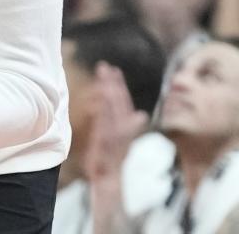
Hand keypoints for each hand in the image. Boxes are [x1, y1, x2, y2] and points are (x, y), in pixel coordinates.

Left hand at [83, 62, 148, 182]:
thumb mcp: (119, 140)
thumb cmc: (111, 159)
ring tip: (103, 75)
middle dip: (113, 83)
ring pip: (113, 107)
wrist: (108, 178)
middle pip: (119, 101)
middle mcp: (122, 127)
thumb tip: (141, 114)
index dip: (119, 86)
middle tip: (106, 66)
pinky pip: (107, 119)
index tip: (113, 70)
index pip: (122, 102)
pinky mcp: (108, 140)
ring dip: (109, 90)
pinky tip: (102, 95)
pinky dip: (106, 107)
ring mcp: (116, 133)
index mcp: (125, 126)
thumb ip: (128, 126)